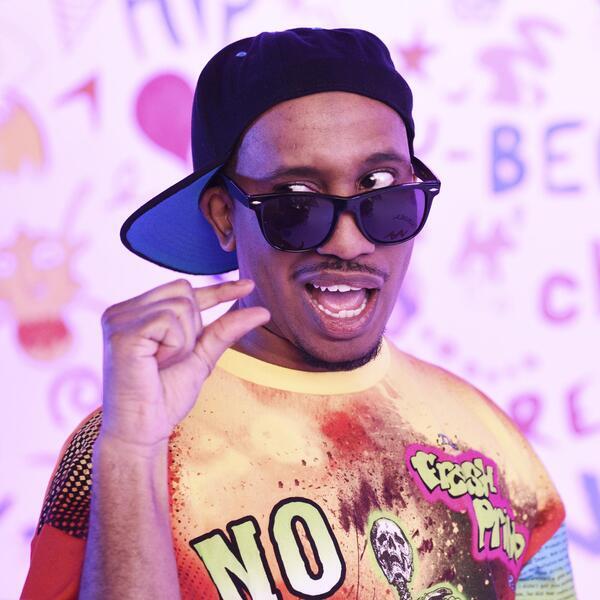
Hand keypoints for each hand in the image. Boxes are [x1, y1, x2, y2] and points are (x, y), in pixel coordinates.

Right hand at [99, 278, 268, 448]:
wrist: (142, 431)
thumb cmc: (165, 397)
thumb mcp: (202, 357)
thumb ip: (226, 330)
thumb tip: (263, 310)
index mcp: (135, 313)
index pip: (183, 288)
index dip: (217, 289)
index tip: (249, 286)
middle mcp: (122, 310)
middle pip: (184, 292)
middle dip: (192, 329)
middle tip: (169, 360)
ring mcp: (118, 318)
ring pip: (181, 306)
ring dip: (183, 342)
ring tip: (160, 364)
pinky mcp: (121, 332)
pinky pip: (169, 321)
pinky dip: (174, 346)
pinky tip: (155, 363)